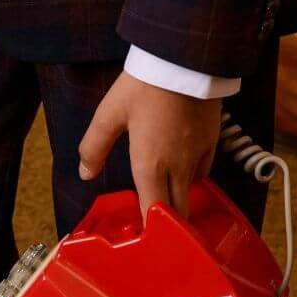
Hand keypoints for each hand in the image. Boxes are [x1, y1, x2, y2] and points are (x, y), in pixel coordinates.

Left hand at [77, 69, 221, 222]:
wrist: (183, 57)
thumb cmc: (144, 85)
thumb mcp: (110, 112)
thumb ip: (95, 146)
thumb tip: (84, 173)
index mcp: (150, 166)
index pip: (153, 215)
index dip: (148, 231)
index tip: (140, 238)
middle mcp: (177, 168)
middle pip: (178, 213)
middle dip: (166, 225)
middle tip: (152, 225)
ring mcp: (197, 155)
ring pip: (191, 193)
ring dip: (179, 201)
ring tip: (164, 198)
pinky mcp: (212, 141)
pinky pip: (203, 172)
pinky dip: (192, 178)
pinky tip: (181, 169)